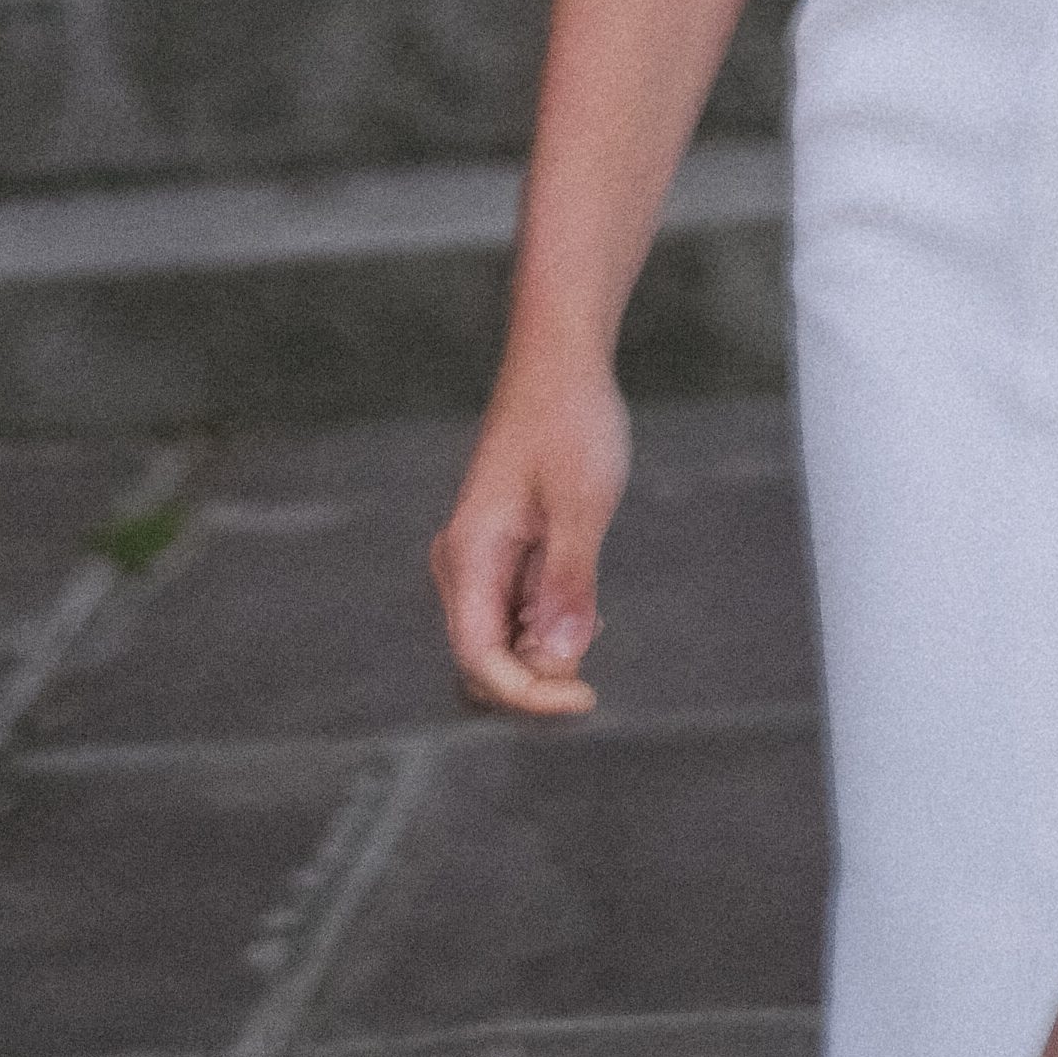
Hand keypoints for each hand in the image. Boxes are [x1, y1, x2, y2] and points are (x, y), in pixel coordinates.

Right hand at [431, 363, 631, 711]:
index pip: (481, 663)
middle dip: (537, 678)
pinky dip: (549, 623)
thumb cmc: (570, 420)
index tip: (589, 698)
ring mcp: (480, 561)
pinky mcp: (502, 554)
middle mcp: (464, 566)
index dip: (530, 696)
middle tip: (593, 647)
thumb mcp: (581, 502)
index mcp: (469, 557)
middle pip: (486, 665)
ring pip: (503, 645)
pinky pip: (516, 615)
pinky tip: (582, 599)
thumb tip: (561, 661)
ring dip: (547, 650)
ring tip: (590, 604)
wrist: (562, 358)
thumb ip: (568, 582)